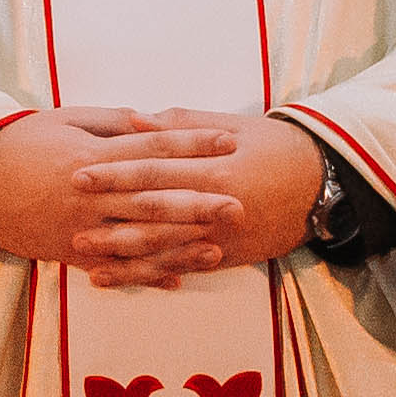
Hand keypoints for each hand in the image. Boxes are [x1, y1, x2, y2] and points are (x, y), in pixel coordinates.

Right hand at [0, 105, 310, 283]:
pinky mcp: (72, 254)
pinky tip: (179, 279)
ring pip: (138, 241)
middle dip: (198, 203)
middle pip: (152, 200)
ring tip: (218, 247)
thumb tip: (151, 120)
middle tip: (237, 203)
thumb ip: (110, 122)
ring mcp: (81, 229)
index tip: (227, 141)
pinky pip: (116, 268)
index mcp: (91, 158)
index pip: (151, 150)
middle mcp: (90, 197)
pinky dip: (147, 275)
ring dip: (180, 246)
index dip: (191, 144)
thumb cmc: (22, 144)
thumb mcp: (64, 120)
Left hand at [66, 113, 324, 288]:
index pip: (155, 170)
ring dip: (122, 254)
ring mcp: (222, 237)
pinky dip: (149, 274)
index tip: (79, 173)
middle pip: (153, 213)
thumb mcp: (233, 126)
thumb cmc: (277, 146)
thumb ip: (181, 125)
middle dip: (109, 217)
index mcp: (215, 168)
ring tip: (84, 256)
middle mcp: (216, 207)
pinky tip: (119, 277)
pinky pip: (182, 267)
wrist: (325, 184)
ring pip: (163, 249)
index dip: (114, 173)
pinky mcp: (228, 257)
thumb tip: (132, 119)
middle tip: (70, 220)